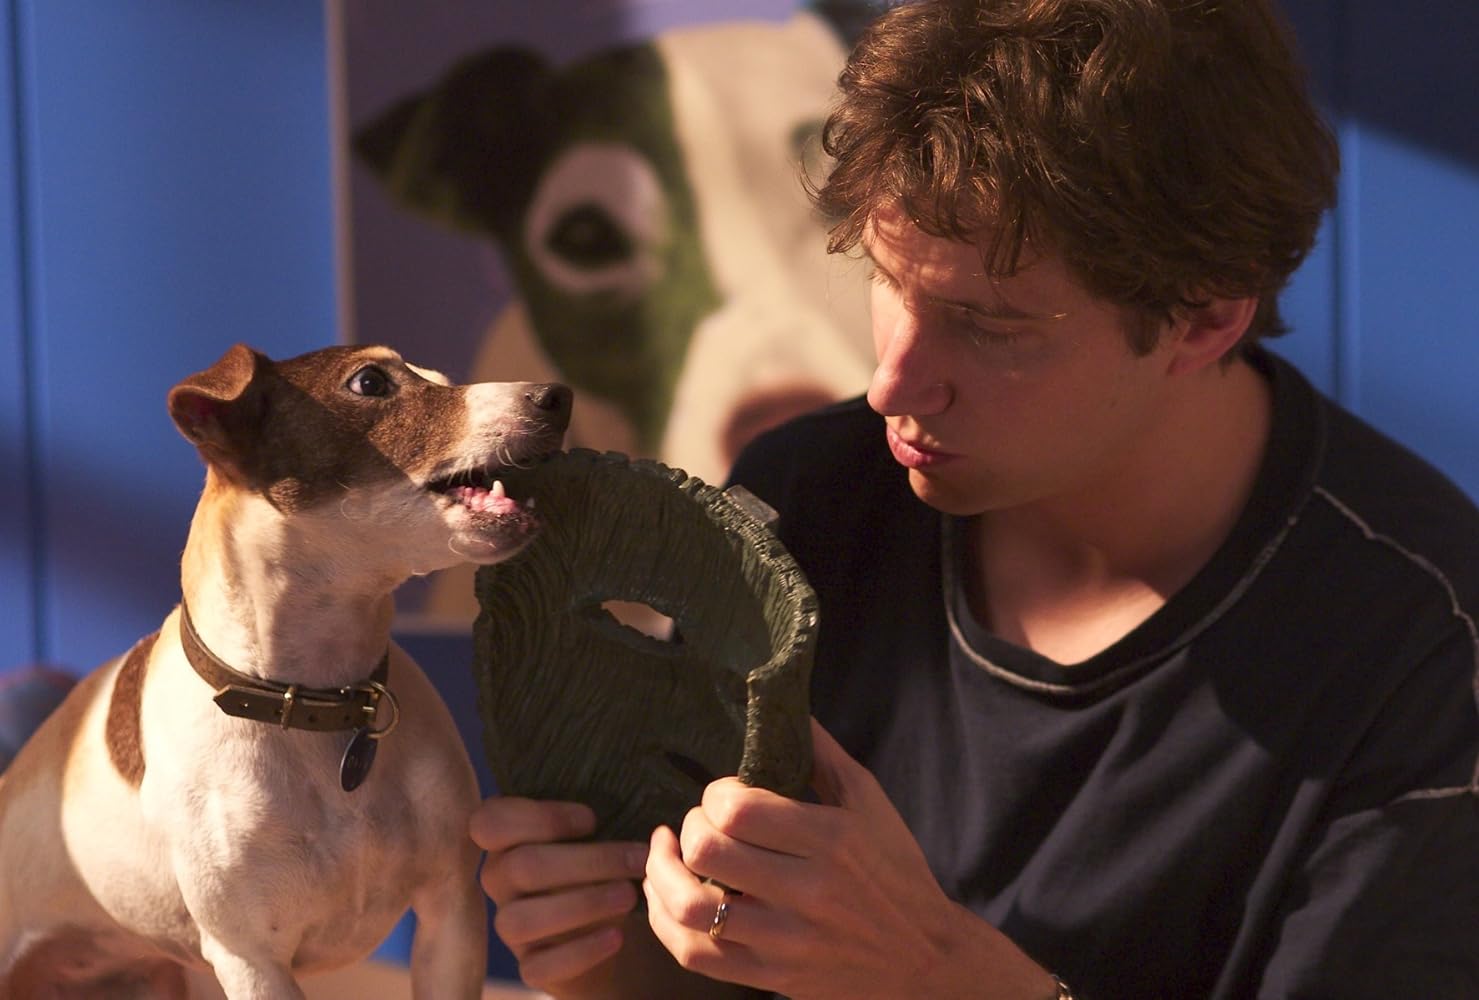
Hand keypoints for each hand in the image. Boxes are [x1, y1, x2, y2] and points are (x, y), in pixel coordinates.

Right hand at [469, 796, 644, 992]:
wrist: (603, 926)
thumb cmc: (595, 866)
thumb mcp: (590, 838)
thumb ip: (592, 821)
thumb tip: (629, 802)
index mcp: (504, 840)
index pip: (491, 821)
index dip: (540, 817)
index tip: (592, 819)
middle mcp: (498, 881)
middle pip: (521, 866)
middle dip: (587, 861)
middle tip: (636, 858)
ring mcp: (509, 927)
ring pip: (522, 919)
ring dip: (583, 904)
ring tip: (629, 895)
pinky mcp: (529, 966)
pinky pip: (541, 965)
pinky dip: (582, 950)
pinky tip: (616, 937)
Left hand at [642, 719, 1057, 999]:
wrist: (925, 957)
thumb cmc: (895, 868)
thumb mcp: (870, 801)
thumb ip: (822, 752)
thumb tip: (785, 703)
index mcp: (829, 839)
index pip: (737, 809)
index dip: (714, 794)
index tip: (722, 794)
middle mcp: (806, 891)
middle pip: (707, 850)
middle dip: (688, 827)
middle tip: (697, 823)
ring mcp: (786, 940)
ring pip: (690, 908)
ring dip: (662, 875)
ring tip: (666, 856)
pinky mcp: (772, 977)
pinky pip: (695, 955)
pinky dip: (666, 925)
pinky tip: (667, 900)